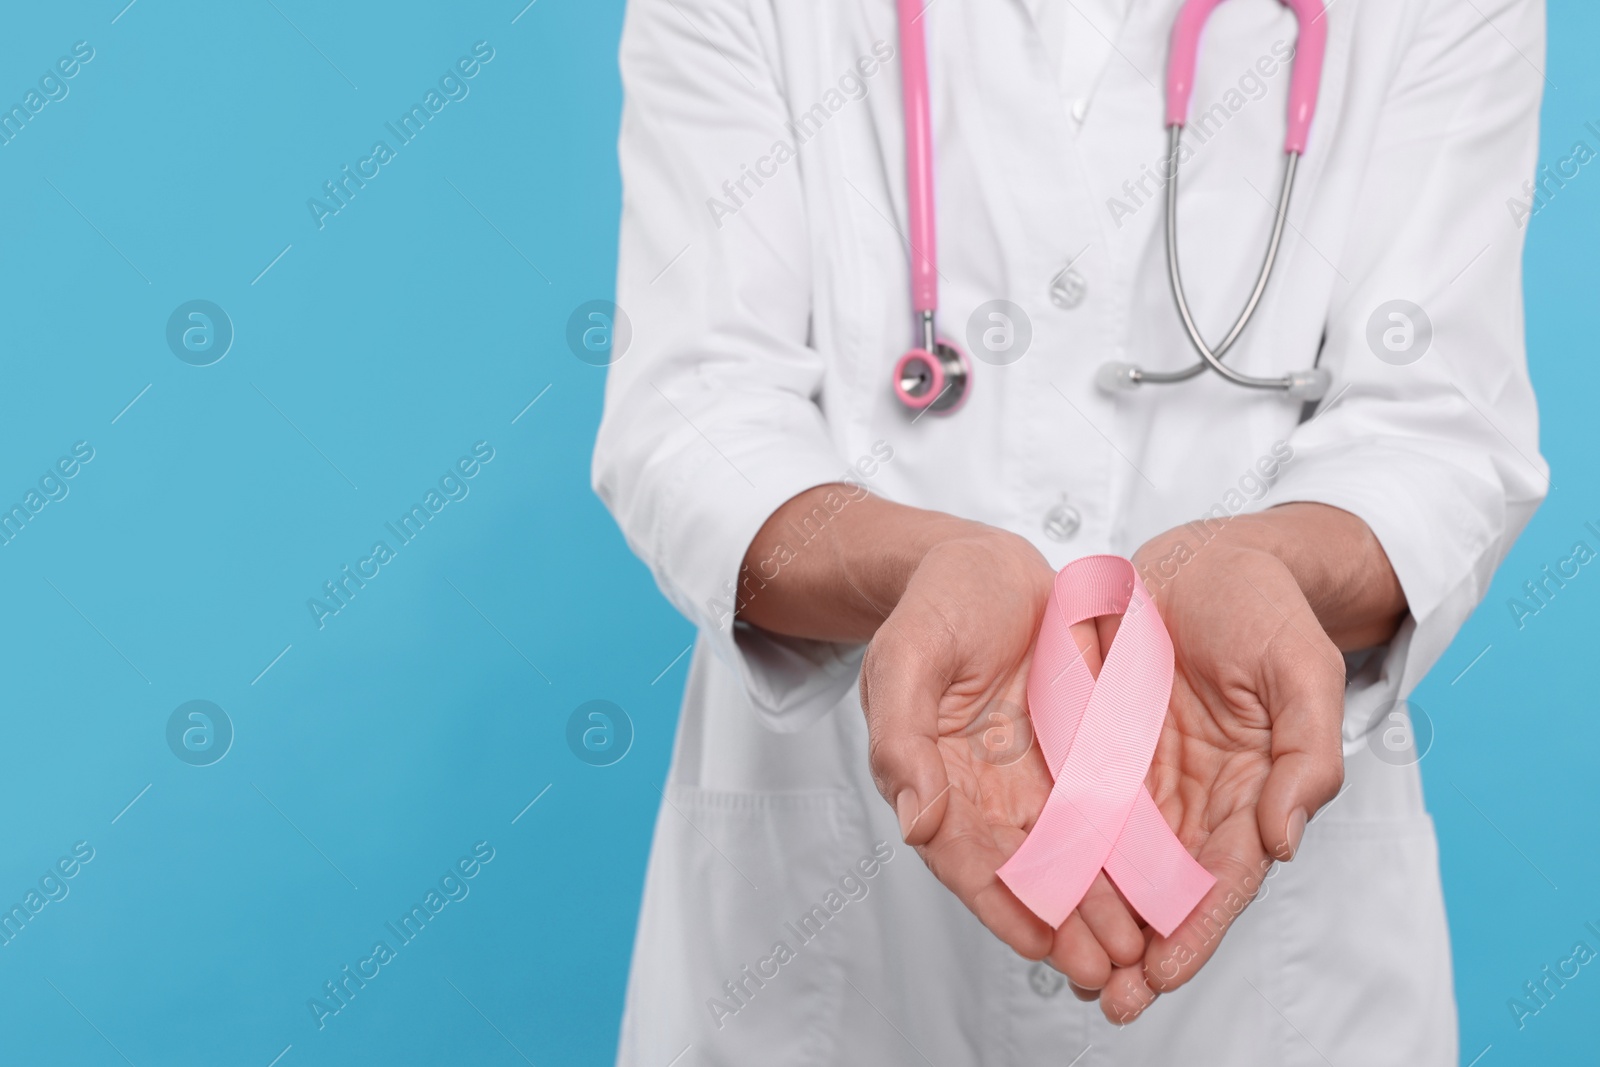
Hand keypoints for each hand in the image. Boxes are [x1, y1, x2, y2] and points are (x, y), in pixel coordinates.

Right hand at [858, 531, 1146, 989]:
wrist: (981, 561)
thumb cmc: (933, 605)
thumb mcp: (904, 658)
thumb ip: (901, 738)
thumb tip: (914, 820)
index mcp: (937, 778)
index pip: (967, 859)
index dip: (1003, 906)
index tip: (1044, 949)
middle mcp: (988, 790)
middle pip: (1029, 871)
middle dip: (1068, 924)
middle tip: (1110, 971)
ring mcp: (1036, 774)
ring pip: (1075, 852)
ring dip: (1104, 904)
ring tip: (1144, 949)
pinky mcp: (1081, 750)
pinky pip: (1109, 808)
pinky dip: (1131, 851)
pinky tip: (1166, 884)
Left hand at [1093, 528, 1348, 1022]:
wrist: (1207, 554)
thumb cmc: (1267, 607)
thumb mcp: (1303, 669)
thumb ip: (1307, 755)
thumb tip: (1286, 840)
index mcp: (1253, 787)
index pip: (1225, 876)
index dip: (1198, 928)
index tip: (1163, 975)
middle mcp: (1196, 794)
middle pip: (1167, 886)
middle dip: (1142, 946)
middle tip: (1110, 1000)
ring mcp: (1146, 773)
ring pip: (1116, 860)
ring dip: (1096, 916)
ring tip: (1066, 969)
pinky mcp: (1101, 745)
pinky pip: (1077, 806)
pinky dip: (1061, 852)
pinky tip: (1032, 890)